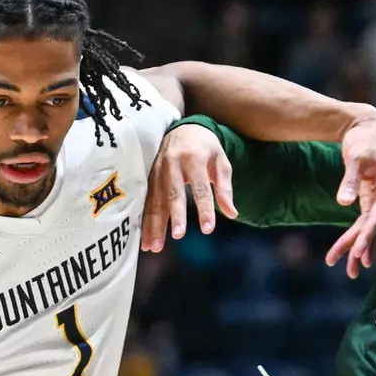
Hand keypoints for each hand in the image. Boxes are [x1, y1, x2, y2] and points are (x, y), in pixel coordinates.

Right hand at [144, 124, 236, 250]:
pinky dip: (144, 222)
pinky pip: (145, 201)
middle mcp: (173, 163)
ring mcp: (157, 170)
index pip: (201, 188)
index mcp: (194, 158)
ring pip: (155, 200)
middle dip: (176, 216)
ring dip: (154, 225)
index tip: (208, 229)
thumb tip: (232, 213)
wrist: (183, 128)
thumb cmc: (206, 148)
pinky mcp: (148, 176)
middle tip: (178, 236)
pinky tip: (144, 239)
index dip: (204, 209)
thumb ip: (225, 188)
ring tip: (154, 247)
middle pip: (174, 193)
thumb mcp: (221, 162)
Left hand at [322, 109, 375, 278]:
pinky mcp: (370, 198)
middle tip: (349, 273)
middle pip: (371, 228)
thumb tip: (343, 203)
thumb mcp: (357, 157)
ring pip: (366, 227)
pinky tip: (350, 252)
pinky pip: (363, 221)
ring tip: (348, 271)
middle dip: (359, 249)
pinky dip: (355, 234)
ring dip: (356, 247)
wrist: (369, 125)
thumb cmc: (366, 139)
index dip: (367, 237)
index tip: (358, 254)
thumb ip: (351, 180)